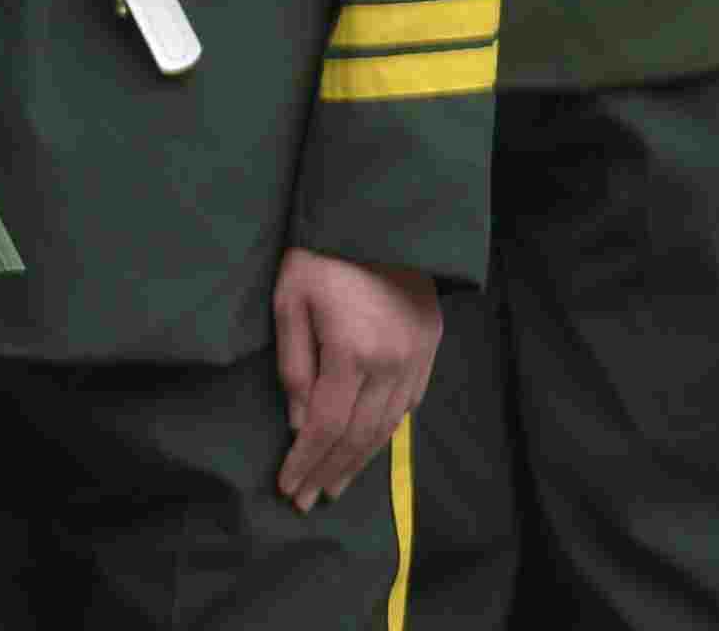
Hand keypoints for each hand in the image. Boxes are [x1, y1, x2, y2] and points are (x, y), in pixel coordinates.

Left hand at [269, 247, 440, 507]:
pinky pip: (408, 405)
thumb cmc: (322, 255)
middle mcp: (391, 364)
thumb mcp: (290, 300)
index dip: (306, 460)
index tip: (288, 487)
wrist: (379, 218)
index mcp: (352, 352)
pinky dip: (385, 433)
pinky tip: (369, 447)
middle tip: (306, 500)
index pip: (326, 425)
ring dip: (359, 461)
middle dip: (329, 471)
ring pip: (387, 427)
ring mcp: (416, 359)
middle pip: (359, 436)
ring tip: (334, 485)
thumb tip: (297, 422)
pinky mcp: (429, 350)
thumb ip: (293, 364)